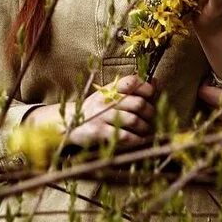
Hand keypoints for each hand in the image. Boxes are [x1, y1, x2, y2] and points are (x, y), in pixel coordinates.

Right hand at [31, 75, 156, 147]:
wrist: (67, 123)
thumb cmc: (95, 109)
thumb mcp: (109, 95)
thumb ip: (131, 89)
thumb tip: (155, 80)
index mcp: (109, 89)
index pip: (131, 82)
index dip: (146, 87)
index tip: (151, 93)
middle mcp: (106, 100)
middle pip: (138, 103)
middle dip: (150, 112)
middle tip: (151, 118)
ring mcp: (101, 116)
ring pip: (134, 121)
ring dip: (144, 127)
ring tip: (145, 130)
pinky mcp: (98, 132)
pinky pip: (124, 136)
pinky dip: (136, 139)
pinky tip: (139, 141)